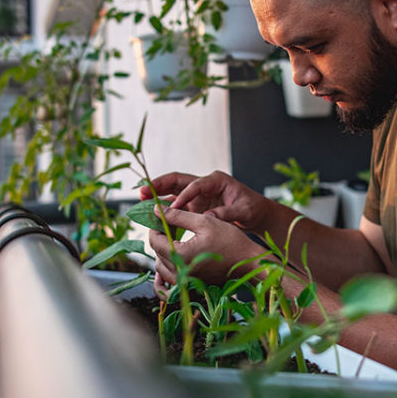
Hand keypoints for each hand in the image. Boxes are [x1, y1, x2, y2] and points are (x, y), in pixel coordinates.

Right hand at [141, 171, 267, 232]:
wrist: (256, 214)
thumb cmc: (253, 208)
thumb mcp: (244, 211)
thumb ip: (228, 213)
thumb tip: (208, 217)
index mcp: (216, 180)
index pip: (195, 185)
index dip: (183, 196)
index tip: (173, 207)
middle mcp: (204, 184)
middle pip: (178, 181)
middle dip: (159, 185)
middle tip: (142, 191)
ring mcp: (198, 195)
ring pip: (173, 192)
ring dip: (157, 196)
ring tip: (140, 200)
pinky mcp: (195, 205)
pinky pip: (176, 205)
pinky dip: (165, 210)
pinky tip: (152, 216)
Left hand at [148, 205, 261, 286]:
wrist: (248, 262)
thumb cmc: (231, 241)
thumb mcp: (204, 222)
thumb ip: (178, 216)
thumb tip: (157, 210)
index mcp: (181, 255)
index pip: (154, 240)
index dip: (155, 226)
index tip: (161, 217)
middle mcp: (180, 272)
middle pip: (157, 253)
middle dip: (160, 237)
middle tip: (170, 224)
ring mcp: (185, 282)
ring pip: (161, 267)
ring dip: (164, 252)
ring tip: (174, 239)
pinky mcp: (191, 286)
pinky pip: (169, 282)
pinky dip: (165, 273)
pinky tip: (171, 262)